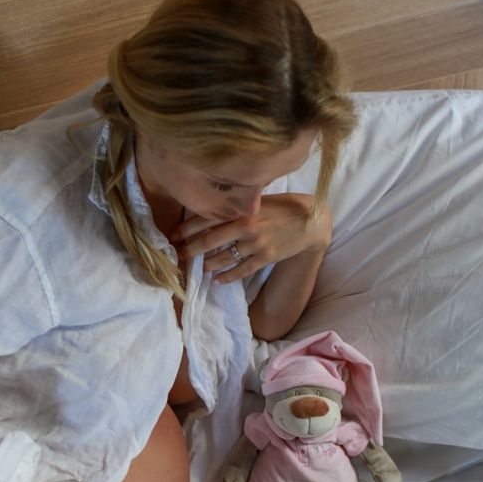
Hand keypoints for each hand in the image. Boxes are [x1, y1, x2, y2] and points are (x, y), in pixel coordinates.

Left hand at [171, 193, 332, 283]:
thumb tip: (211, 210)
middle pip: (209, 240)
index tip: (172, 236)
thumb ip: (236, 206)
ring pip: (223, 258)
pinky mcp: (265, 257)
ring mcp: (256, 243)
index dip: (186, 228)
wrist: (311, 221)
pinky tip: (217, 280)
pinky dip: (227, 276)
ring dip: (207, 265)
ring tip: (197, 269)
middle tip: (176, 257)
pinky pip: (241, 270)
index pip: (207, 218)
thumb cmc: (283, 208)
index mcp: (241, 209)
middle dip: (189, 249)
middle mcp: (246, 225)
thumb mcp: (258, 201)